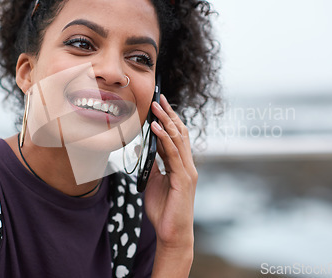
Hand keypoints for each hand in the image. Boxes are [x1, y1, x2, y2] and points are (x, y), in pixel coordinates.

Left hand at [144, 94, 197, 275]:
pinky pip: (173, 155)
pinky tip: (156, 129)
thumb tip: (143, 148)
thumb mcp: (154, 182)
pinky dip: (164, 139)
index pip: (176, 136)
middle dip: (169, 114)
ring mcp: (187, 171)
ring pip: (178, 140)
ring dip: (166, 122)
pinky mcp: (183, 180)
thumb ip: (152, 165)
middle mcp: (187, 165)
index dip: (169, 119)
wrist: (173, 234)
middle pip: (179, 133)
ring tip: (156, 107)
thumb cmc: (164, 210)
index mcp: (181, 165)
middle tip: (159, 98)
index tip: (160, 104)